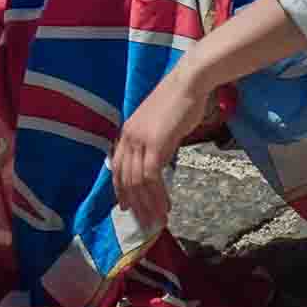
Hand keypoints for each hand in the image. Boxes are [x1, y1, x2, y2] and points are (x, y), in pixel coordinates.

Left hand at [108, 72, 209, 230]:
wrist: (188, 83)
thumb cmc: (179, 102)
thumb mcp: (158, 125)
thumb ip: (152, 143)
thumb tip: (155, 163)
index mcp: (127, 132)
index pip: (118, 168)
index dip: (121, 191)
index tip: (126, 208)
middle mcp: (128, 137)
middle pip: (125, 179)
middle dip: (135, 204)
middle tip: (144, 222)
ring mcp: (140, 140)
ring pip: (138, 182)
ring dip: (148, 205)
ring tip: (157, 220)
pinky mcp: (155, 144)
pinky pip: (152, 178)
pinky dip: (158, 195)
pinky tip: (166, 206)